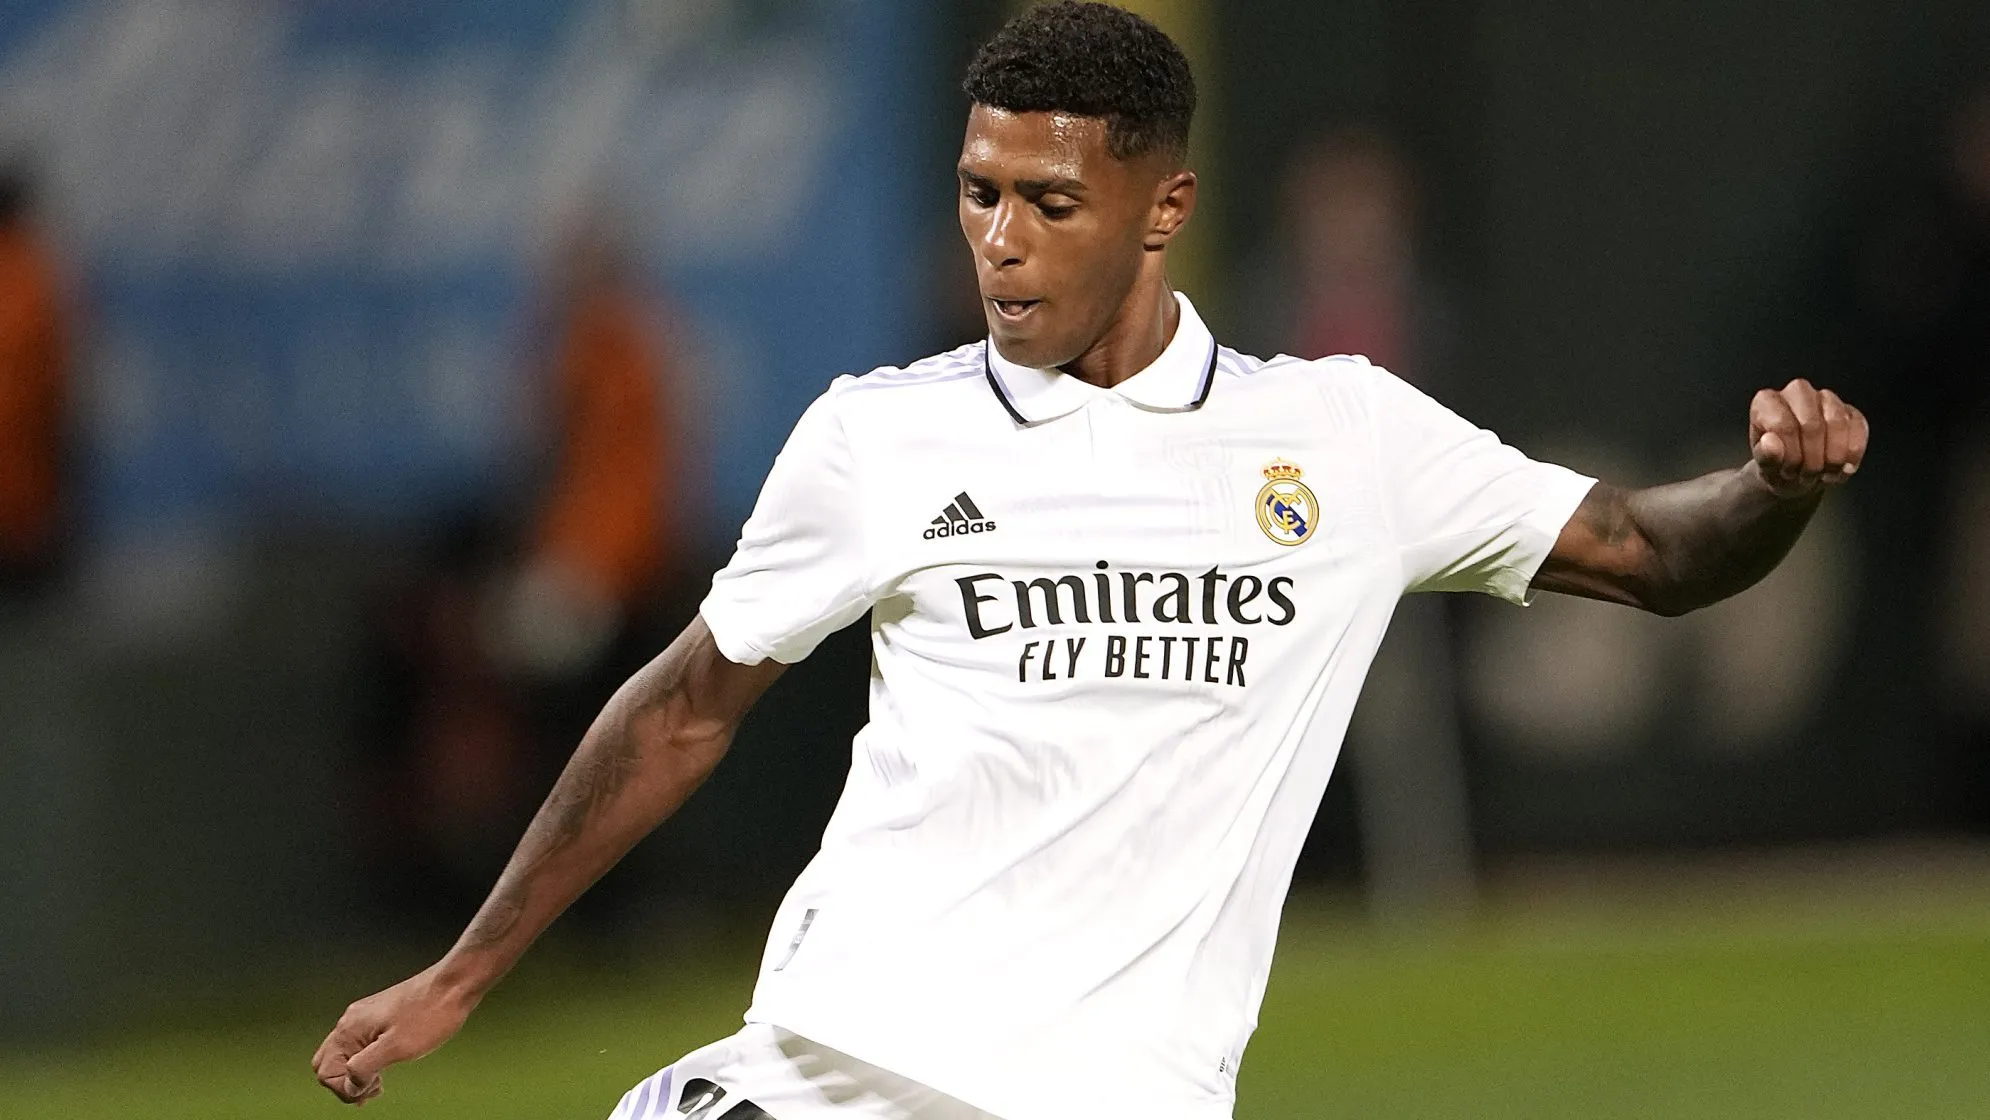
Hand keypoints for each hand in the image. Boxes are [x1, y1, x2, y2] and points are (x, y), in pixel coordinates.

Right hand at [312, 964, 479, 1105]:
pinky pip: (360, 1046)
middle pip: (328, 1063)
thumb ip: (365, 1068)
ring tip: (379, 1084)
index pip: (325, 1071)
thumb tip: (351, 1084)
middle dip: (345, 1083)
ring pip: (344, 1055)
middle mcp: (352, 1021)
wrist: (454, 985)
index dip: (345, 1088)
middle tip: (371, 1090)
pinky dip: (366, 1062)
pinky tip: (383, 1070)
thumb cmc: (430, 1013)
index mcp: (350, 1029)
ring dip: (356, 1074)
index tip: (369, 1091)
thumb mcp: (396, 1048)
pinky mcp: (379, 1017)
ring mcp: (365, 1018)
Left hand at [1748, 378, 1869, 497]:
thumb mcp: (1766, 469)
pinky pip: (1858, 426)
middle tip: (1806, 476)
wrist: (1797, 474)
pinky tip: (1843, 468)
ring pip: (1837, 422)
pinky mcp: (1850, 411)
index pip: (1782, 424)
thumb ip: (1765, 456)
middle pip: (1811, 424)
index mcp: (1766, 401)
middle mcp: (1796, 392)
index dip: (1789, 455)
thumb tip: (1770, 442)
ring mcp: (1825, 398)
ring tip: (1823, 474)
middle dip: (1812, 459)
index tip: (1788, 472)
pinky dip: (1852, 453)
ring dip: (1833, 457)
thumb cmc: (1777, 466)